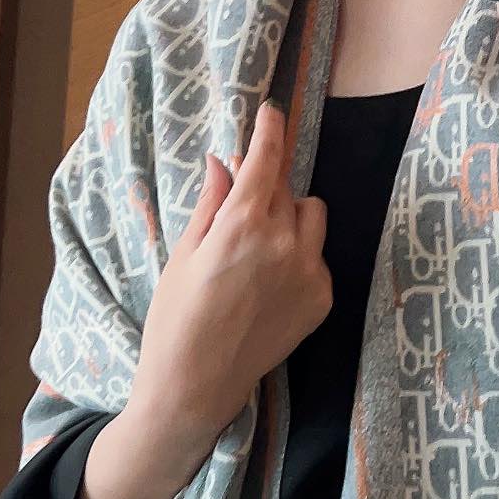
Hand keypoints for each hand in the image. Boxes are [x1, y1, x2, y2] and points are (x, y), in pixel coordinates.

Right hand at [122, 98, 332, 488]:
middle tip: (238, 210)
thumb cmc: (177, 318)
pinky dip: (299, 256)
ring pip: (311, 217)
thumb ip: (211, 203)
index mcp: (242, 225)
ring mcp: (309, 272)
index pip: (266, 160)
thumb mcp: (184, 253)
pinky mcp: (322, 299)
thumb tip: (223, 161)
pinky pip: (317, 256)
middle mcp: (284, 242)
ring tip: (258, 248)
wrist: (196, 385)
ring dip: (290, 217)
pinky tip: (268, 283)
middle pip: (286, 188)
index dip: (269, 131)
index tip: (271, 113)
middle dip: (265, 188)